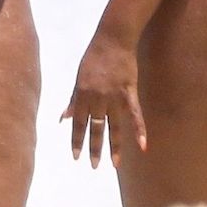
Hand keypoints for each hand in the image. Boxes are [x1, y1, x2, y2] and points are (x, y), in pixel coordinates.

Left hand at [61, 28, 146, 168]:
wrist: (112, 40)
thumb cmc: (93, 58)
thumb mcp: (78, 79)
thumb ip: (73, 100)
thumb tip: (63, 118)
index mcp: (82, 95)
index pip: (78, 123)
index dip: (77, 140)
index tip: (76, 156)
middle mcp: (96, 99)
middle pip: (95, 128)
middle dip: (94, 148)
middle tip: (93, 166)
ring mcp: (114, 97)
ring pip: (114, 126)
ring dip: (114, 146)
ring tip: (114, 164)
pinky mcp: (129, 93)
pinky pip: (135, 115)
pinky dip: (139, 130)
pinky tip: (143, 146)